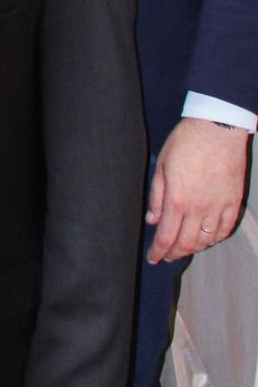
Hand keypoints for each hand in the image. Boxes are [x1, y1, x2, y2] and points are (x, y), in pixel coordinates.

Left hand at [145, 116, 250, 261]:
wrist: (217, 128)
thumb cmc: (186, 142)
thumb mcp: (162, 166)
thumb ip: (157, 196)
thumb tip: (152, 219)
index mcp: (177, 200)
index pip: (166, 237)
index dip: (158, 251)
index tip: (153, 258)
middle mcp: (198, 208)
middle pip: (186, 243)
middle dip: (174, 254)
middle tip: (166, 257)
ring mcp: (218, 206)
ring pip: (207, 239)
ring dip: (194, 248)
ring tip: (184, 249)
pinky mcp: (233, 201)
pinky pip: (225, 228)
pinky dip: (215, 237)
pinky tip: (207, 238)